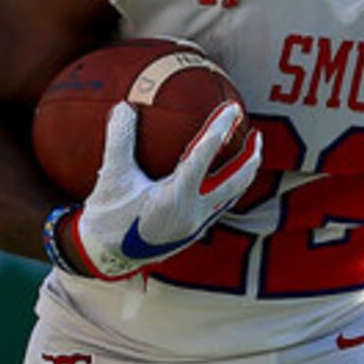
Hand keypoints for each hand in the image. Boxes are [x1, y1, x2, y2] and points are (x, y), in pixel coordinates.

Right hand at [56, 101, 263, 281]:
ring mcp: (196, 225)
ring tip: (250, 153)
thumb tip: (125, 106)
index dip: (219, 129)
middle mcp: (193, 213)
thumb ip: (119, 140)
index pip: (204, 157)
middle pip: (235, 181)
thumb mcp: (112, 177)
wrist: (106, 257)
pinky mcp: (193, 232)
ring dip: (244, 174)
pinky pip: (220, 205)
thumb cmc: (108, 216)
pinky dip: (228, 187)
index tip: (232, 109)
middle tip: (257, 134)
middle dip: (250, 157)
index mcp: (175, 198)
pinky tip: (223, 177)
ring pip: (231, 196)